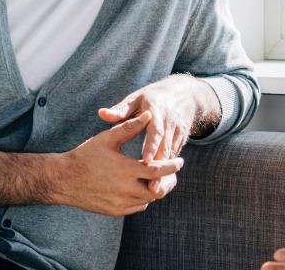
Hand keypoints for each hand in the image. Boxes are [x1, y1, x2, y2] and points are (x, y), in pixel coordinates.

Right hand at [61, 111, 183, 215]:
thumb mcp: (107, 138)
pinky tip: (142, 185)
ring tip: (157, 176)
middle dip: (168, 180)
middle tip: (172, 171)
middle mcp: (124, 190)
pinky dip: (144, 197)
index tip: (180, 161)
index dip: (172, 166)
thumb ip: (130, 127)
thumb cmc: (85, 155)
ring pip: (149, 200)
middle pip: (158, 190)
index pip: (158, 171)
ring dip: (156, 188)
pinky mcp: (115, 211)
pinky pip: (138, 207)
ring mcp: (120, 203)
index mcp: (125, 170)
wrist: (63, 179)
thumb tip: (150, 115)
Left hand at [99, 74, 216, 190]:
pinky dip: (169, 171)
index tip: (144, 161)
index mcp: (158, 112)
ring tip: (155, 191)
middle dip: (160, 168)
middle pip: (166, 148)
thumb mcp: (136, 100)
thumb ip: (120, 110)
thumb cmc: (151, 98)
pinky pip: (174, 157)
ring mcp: (178, 133)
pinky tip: (160, 185)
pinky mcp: (181, 140)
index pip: (156, 131)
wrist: (182, 94)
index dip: (152, 146)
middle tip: (151, 188)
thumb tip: (102, 114)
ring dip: (165, 174)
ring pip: (172, 156)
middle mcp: (171, 124)